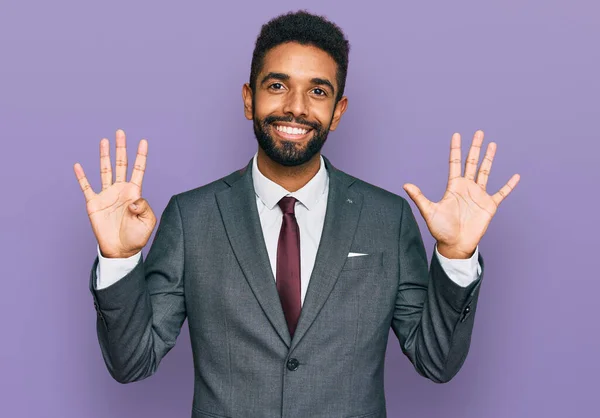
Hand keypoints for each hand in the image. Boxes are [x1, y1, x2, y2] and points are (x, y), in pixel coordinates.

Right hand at [73, 129, 155, 257]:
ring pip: (105, 171)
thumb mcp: (147, 222)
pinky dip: (82, 177)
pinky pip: (86, 187)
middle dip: (121, 148)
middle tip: (120, 132)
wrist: (120, 250)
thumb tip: (133, 199)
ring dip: (104, 155)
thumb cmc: (136, 237)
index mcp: (134, 192)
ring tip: (104, 140)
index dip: (141, 156)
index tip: (143, 141)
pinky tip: (78, 166)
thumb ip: (144, 208)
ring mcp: (107, 195)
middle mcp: (120, 190)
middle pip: (121, 164)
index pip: (139, 170)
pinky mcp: (94, 203)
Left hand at [403, 130, 519, 258]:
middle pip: (472, 163)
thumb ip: (419, 197)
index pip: (455, 163)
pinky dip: (509, 185)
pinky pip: (501, 193)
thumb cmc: (441, 230)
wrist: (455, 245)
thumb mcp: (429, 211)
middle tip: (478, 132)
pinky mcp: (489, 205)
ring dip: (489, 158)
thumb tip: (405, 185)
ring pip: (486, 172)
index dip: (455, 149)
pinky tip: (516, 176)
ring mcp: (479, 195)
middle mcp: (467, 187)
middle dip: (475, 147)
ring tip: (493, 144)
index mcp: (453, 186)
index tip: (456, 135)